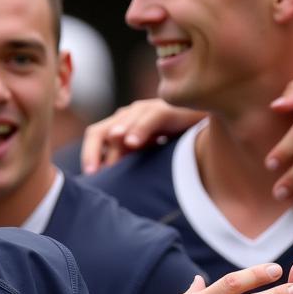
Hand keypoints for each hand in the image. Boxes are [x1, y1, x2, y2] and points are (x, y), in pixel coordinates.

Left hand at [80, 98, 204, 172]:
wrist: (204, 127)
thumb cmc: (172, 144)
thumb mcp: (145, 156)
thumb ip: (128, 163)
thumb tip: (109, 184)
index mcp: (120, 128)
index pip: (95, 137)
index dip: (89, 155)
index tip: (89, 177)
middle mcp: (128, 116)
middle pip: (100, 130)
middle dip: (93, 151)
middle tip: (94, 172)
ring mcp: (146, 110)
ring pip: (123, 121)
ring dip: (115, 138)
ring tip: (109, 158)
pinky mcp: (167, 109)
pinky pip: (151, 117)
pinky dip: (140, 129)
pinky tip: (133, 143)